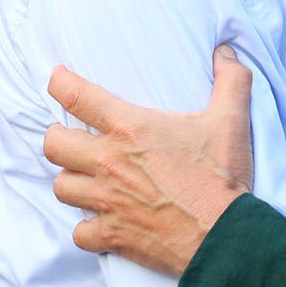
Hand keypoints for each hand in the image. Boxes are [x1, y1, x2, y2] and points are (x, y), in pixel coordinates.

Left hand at [42, 45, 254, 276]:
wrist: (223, 235)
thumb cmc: (222, 176)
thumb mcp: (232, 120)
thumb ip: (230, 80)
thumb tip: (225, 51)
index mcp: (131, 129)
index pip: (77, 97)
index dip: (59, 83)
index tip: (58, 79)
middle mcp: (109, 163)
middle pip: (53, 145)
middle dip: (58, 138)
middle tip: (72, 137)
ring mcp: (106, 201)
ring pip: (61, 188)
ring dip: (71, 181)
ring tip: (84, 178)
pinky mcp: (111, 234)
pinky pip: (79, 232)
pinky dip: (86, 227)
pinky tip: (100, 220)